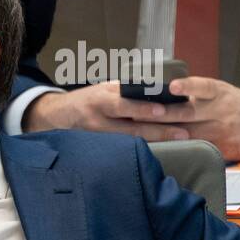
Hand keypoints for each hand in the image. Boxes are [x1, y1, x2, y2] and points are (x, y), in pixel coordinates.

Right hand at [24, 81, 189, 141]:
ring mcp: (98, 138)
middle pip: (131, 128)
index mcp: (100, 99)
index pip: (123, 104)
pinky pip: (124, 149)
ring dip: (156, 142)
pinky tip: (162, 150)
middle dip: (159, 131)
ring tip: (178, 141)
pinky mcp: (99, 149)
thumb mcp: (102, 89)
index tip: (163, 110)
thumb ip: (125, 91)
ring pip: (130, 142)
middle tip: (183, 132)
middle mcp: (98, 120)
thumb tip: (154, 89)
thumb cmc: (86, 99)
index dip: (142, 109)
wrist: (56, 116)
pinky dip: (143, 150)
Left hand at [145, 77, 239, 160]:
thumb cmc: (237, 105)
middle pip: (186, 113)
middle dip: (159, 114)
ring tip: (136, 131)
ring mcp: (217, 131)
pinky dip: (174, 148)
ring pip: (185, 133)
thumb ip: (196, 94)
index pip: (204, 87)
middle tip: (134, 112)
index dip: (189, 87)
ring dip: (160, 133)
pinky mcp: (218, 149)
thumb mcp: (221, 93)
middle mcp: (219, 111)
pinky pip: (192, 149)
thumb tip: (161, 92)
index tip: (172, 87)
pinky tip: (155, 148)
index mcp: (219, 94)